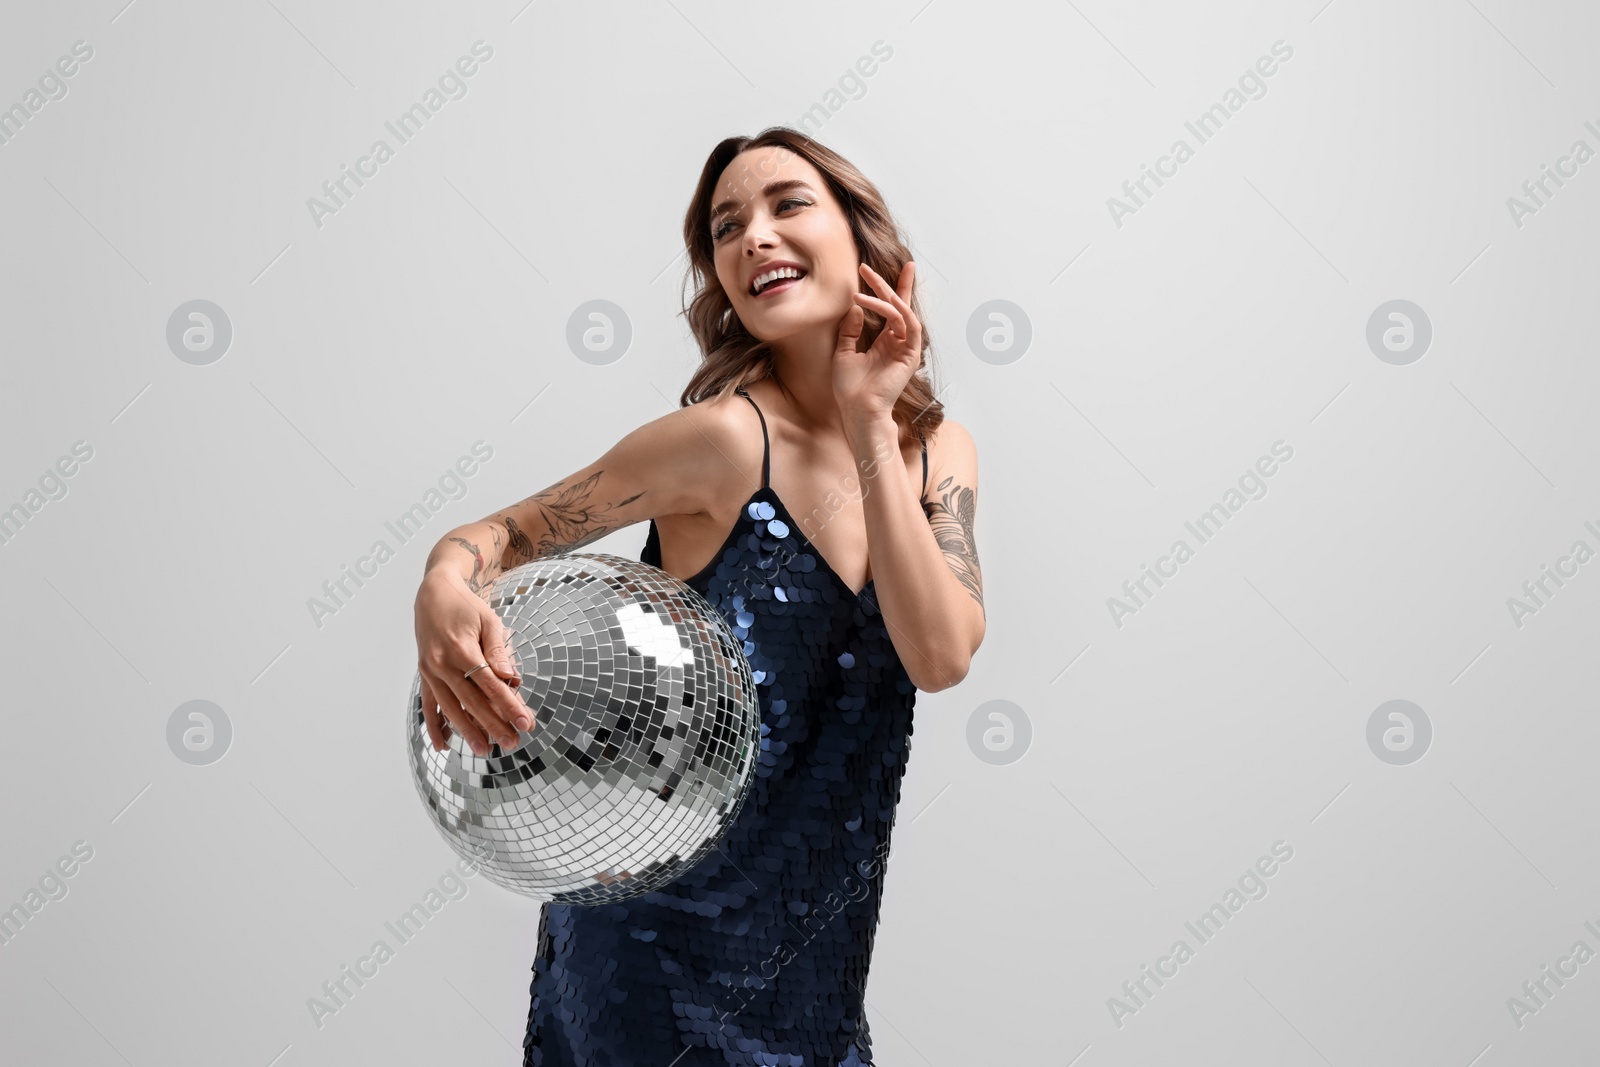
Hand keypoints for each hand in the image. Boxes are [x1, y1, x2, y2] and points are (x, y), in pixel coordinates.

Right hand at [413, 569, 532, 755]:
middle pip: (472, 702)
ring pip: (450, 708)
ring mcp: (430, 671)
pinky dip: (435, 725)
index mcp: (462, 649)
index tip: (525, 723)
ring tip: (485, 750)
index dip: (509, 706)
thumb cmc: (466, 606)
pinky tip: (444, 745)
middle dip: (493, 724)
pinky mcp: (424, 675)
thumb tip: (510, 678)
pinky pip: (428, 704)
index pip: (490, 685)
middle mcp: (442, 664)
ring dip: (467, 731)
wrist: (433, 593)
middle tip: (512, 743)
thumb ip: (498, 650)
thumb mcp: (488, 620)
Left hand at [832, 261, 921, 425]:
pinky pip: (909, 325)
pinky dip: (897, 311)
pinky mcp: (910, 354)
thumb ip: (850, 330)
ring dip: (885, 295)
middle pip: (898, 305)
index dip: (889, 288)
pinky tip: (880, 302)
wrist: (856, 408)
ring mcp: (905, 347)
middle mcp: (897, 342)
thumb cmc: (849, 387)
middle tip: (865, 267)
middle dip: (885, 283)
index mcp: (884, 342)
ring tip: (867, 282)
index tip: (874, 270)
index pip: (890, 310)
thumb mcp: (843, 351)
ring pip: (901, 312)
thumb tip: (855, 306)